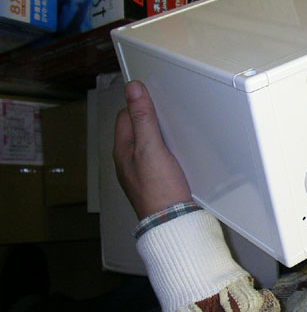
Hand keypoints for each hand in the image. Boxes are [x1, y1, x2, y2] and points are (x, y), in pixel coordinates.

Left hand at [113, 81, 191, 218]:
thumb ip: (143, 118)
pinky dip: (168, 151)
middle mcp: (130, 161)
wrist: (173, 221)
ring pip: (149, 144)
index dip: (138, 103)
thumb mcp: (151, 148)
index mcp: (123, 151)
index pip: (125, 116)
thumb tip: (133, 90)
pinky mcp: (158, 180)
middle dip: (150, 118)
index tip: (153, 96)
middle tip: (166, 112)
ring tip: (173, 130)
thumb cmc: (159, 191)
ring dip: (160, 135)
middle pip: (137, 129)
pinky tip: (179, 153)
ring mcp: (143, 172)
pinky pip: (159, 158)